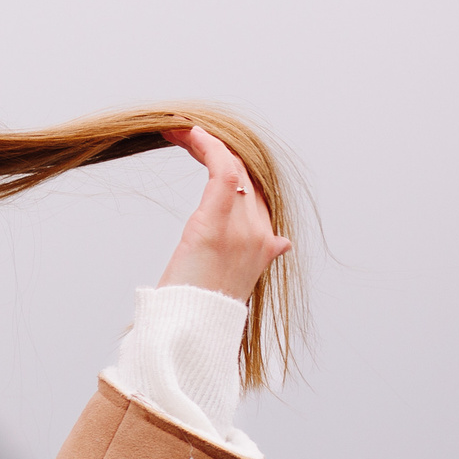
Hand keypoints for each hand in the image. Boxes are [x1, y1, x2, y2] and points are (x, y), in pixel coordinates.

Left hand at [156, 124, 290, 301]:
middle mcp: (261, 233)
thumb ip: (257, 256)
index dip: (231, 165)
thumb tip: (280, 244)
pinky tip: (190, 133)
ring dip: (204, 143)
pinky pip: (222, 173)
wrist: (190, 329)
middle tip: (183, 133)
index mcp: (266, 243)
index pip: (255, 190)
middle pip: (246, 174)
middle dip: (215, 149)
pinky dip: (209, 147)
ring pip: (233, 167)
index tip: (202, 148)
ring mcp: (242, 229)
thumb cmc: (200, 308)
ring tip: (177, 129)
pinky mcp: (216, 225)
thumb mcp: (236, 279)